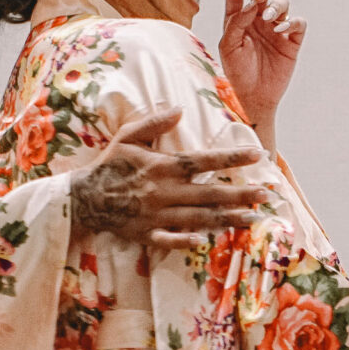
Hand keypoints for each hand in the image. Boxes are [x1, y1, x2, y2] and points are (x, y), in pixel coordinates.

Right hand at [73, 107, 266, 249]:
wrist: (82, 197)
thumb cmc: (109, 164)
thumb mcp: (128, 136)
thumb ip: (154, 122)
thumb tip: (178, 108)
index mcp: (163, 166)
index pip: (204, 161)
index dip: (232, 158)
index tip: (257, 154)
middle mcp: (164, 191)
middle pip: (209, 194)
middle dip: (240, 194)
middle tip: (266, 194)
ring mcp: (157, 215)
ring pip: (199, 218)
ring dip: (227, 219)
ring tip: (253, 218)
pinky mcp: (147, 233)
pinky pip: (169, 239)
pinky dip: (185, 241)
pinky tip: (205, 241)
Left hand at [217, 0, 304, 126]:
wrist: (254, 96)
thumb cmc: (237, 71)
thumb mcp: (228, 46)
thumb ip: (237, 22)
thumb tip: (252, 3)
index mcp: (238, 19)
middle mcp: (257, 20)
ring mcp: (275, 29)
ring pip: (282, 4)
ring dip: (276, 6)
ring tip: (270, 19)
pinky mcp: (291, 41)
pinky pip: (298, 23)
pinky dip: (292, 22)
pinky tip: (281, 30)